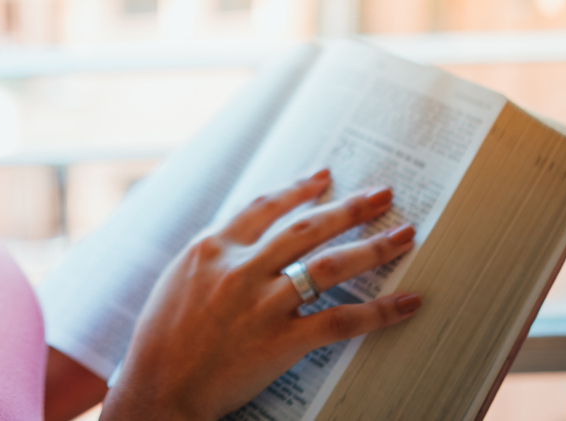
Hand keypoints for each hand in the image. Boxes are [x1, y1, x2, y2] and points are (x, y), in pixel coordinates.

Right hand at [100, 169, 420, 420]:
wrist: (159, 387)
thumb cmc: (162, 339)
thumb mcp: (179, 279)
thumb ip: (215, 255)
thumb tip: (246, 238)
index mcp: (212, 247)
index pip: (264, 206)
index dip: (298, 188)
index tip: (324, 177)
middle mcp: (240, 267)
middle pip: (306, 227)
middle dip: (349, 207)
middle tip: (382, 195)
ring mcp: (262, 303)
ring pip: (329, 266)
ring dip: (372, 247)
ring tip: (404, 235)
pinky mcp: (281, 340)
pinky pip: (340, 320)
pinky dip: (379, 311)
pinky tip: (406, 302)